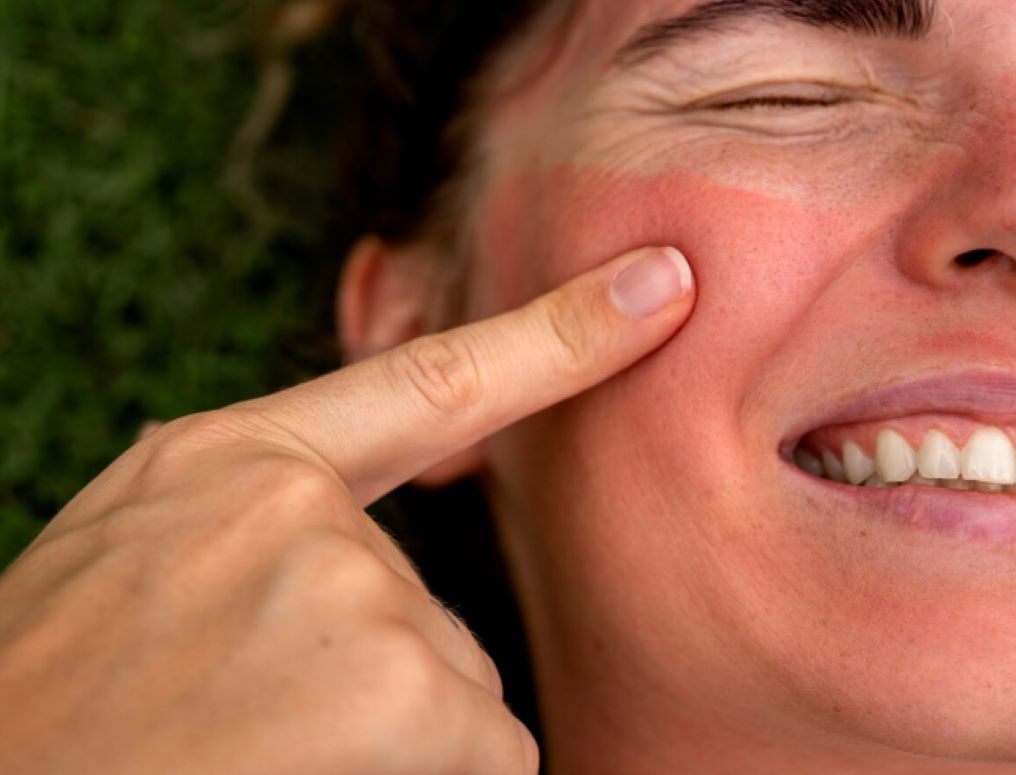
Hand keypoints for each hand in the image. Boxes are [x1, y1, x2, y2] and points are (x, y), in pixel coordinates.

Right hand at [0, 246, 693, 773]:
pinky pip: (481, 753)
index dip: (561, 332)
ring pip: (453, 693)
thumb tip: (351, 537)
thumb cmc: (59, 697)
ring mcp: (365, 601)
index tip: (665, 285)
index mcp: (236, 463)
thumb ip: (258, 518)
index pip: (434, 378)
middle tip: (251, 720)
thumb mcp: (137, 556)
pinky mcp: (417, 703)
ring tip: (259, 750)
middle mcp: (309, 514)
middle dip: (374, 679)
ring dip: (385, 740)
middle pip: (430, 609)